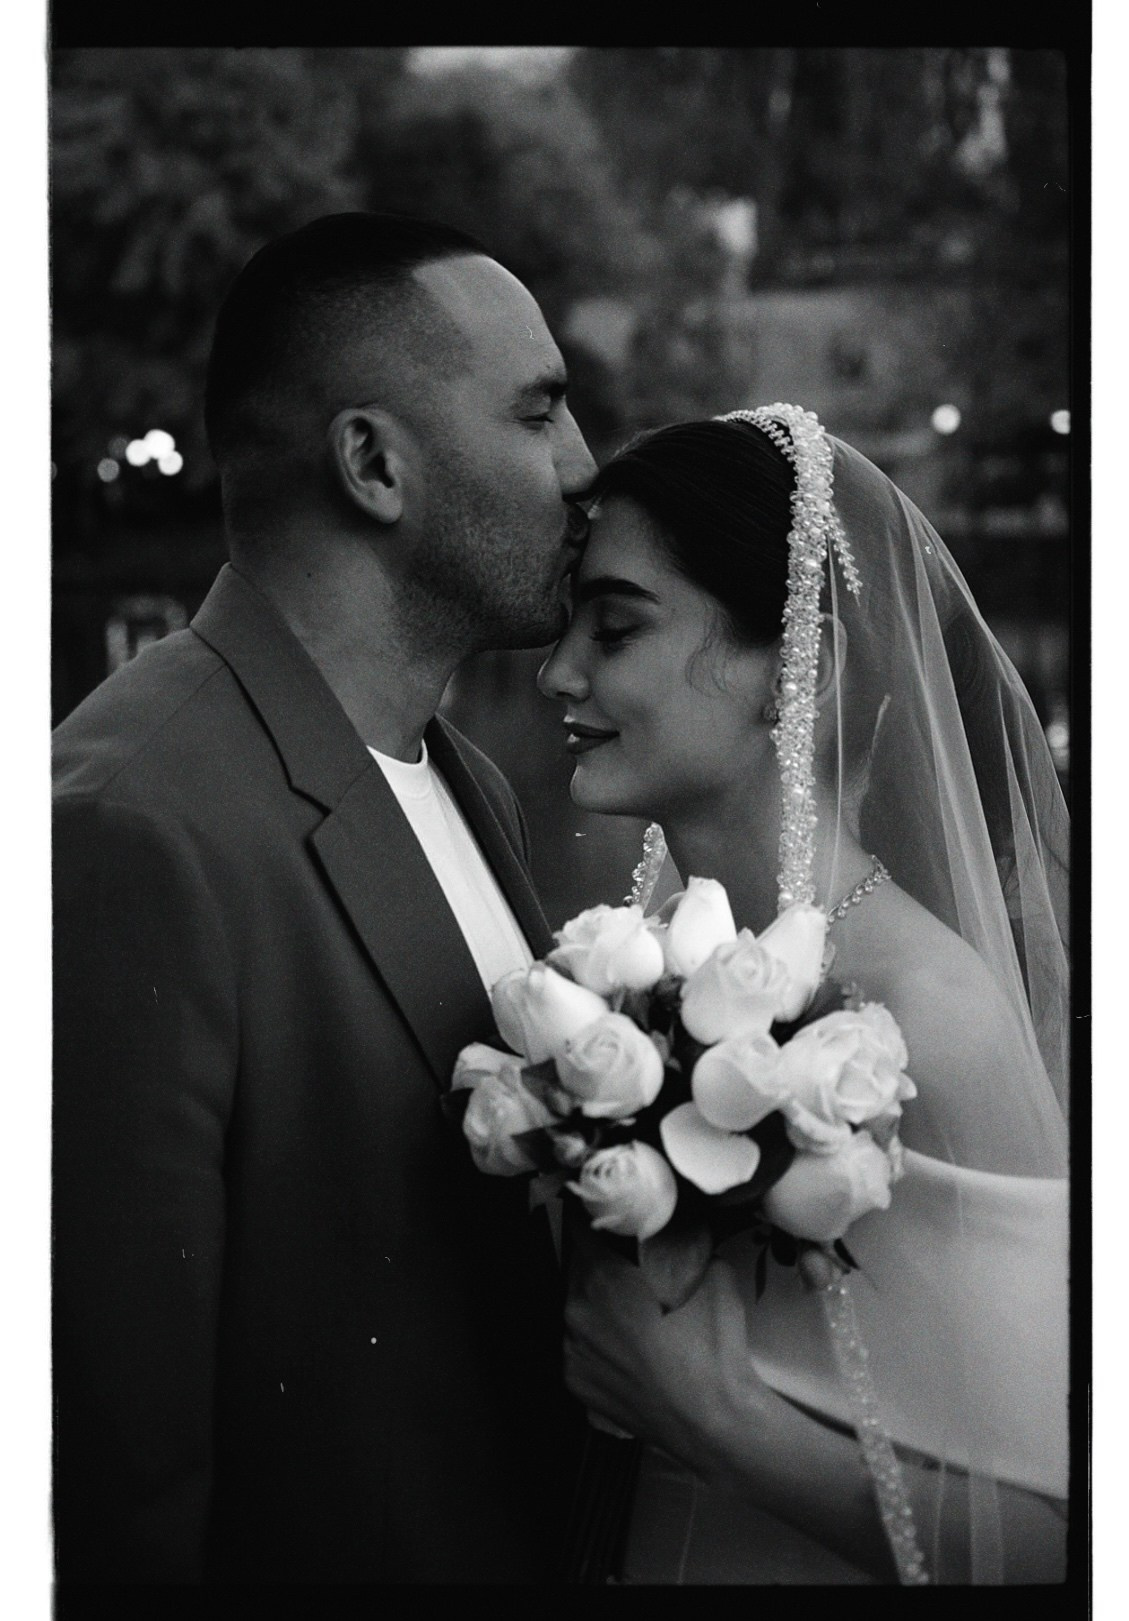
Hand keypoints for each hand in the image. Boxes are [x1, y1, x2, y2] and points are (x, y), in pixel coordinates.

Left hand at [565, 1228, 769, 1484]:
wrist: (713, 1418)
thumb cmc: (713, 1342)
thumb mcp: (709, 1271)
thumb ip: (680, 1243)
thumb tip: (671, 1226)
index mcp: (602, 1274)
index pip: (580, 1225)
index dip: (596, 1216)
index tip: (607, 1216)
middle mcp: (575, 1308)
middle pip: (578, 1268)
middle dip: (601, 1264)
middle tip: (630, 1272)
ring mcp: (570, 1348)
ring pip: (578, 1308)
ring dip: (597, 1304)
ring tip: (633, 1318)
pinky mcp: (573, 1380)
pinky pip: (579, 1346)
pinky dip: (597, 1342)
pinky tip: (628, 1351)